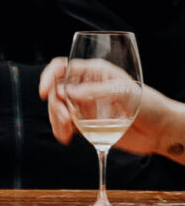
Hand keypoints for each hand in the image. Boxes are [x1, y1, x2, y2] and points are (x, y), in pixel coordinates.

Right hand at [40, 61, 184, 160]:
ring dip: (56, 120)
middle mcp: (86, 86)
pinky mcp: (87, 123)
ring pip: (59, 108)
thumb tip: (68, 93)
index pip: (63, 67)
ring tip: (66, 134)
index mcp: (95, 72)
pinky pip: (67, 124)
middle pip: (57, 90)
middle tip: (66, 122)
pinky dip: (61, 130)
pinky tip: (66, 138)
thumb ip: (95, 92)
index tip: (45, 93)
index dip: (49, 77)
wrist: (160, 131)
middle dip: (56, 106)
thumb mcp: (123, 94)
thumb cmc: (149, 105)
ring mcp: (86, 105)